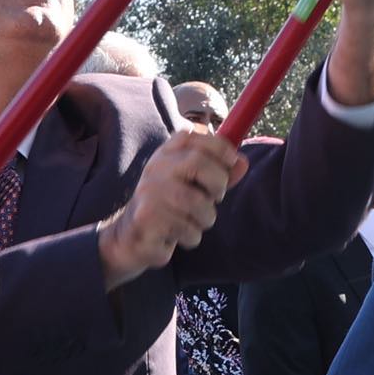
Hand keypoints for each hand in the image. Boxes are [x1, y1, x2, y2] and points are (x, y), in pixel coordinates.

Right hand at [98, 127, 245, 284]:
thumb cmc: (169, 208)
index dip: (219, 147)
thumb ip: (218, 174)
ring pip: (197, 203)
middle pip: (198, 164)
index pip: (192, 137)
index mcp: (166, 155)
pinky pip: (187, 229)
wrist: (130, 237)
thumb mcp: (194, 186)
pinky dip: (191, 236)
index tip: (232, 161)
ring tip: (194, 222)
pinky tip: (178, 235)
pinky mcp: (146, 219)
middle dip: (218, 184)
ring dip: (206, 218)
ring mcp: (149, 193)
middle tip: (215, 197)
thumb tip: (242, 162)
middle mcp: (155, 168)